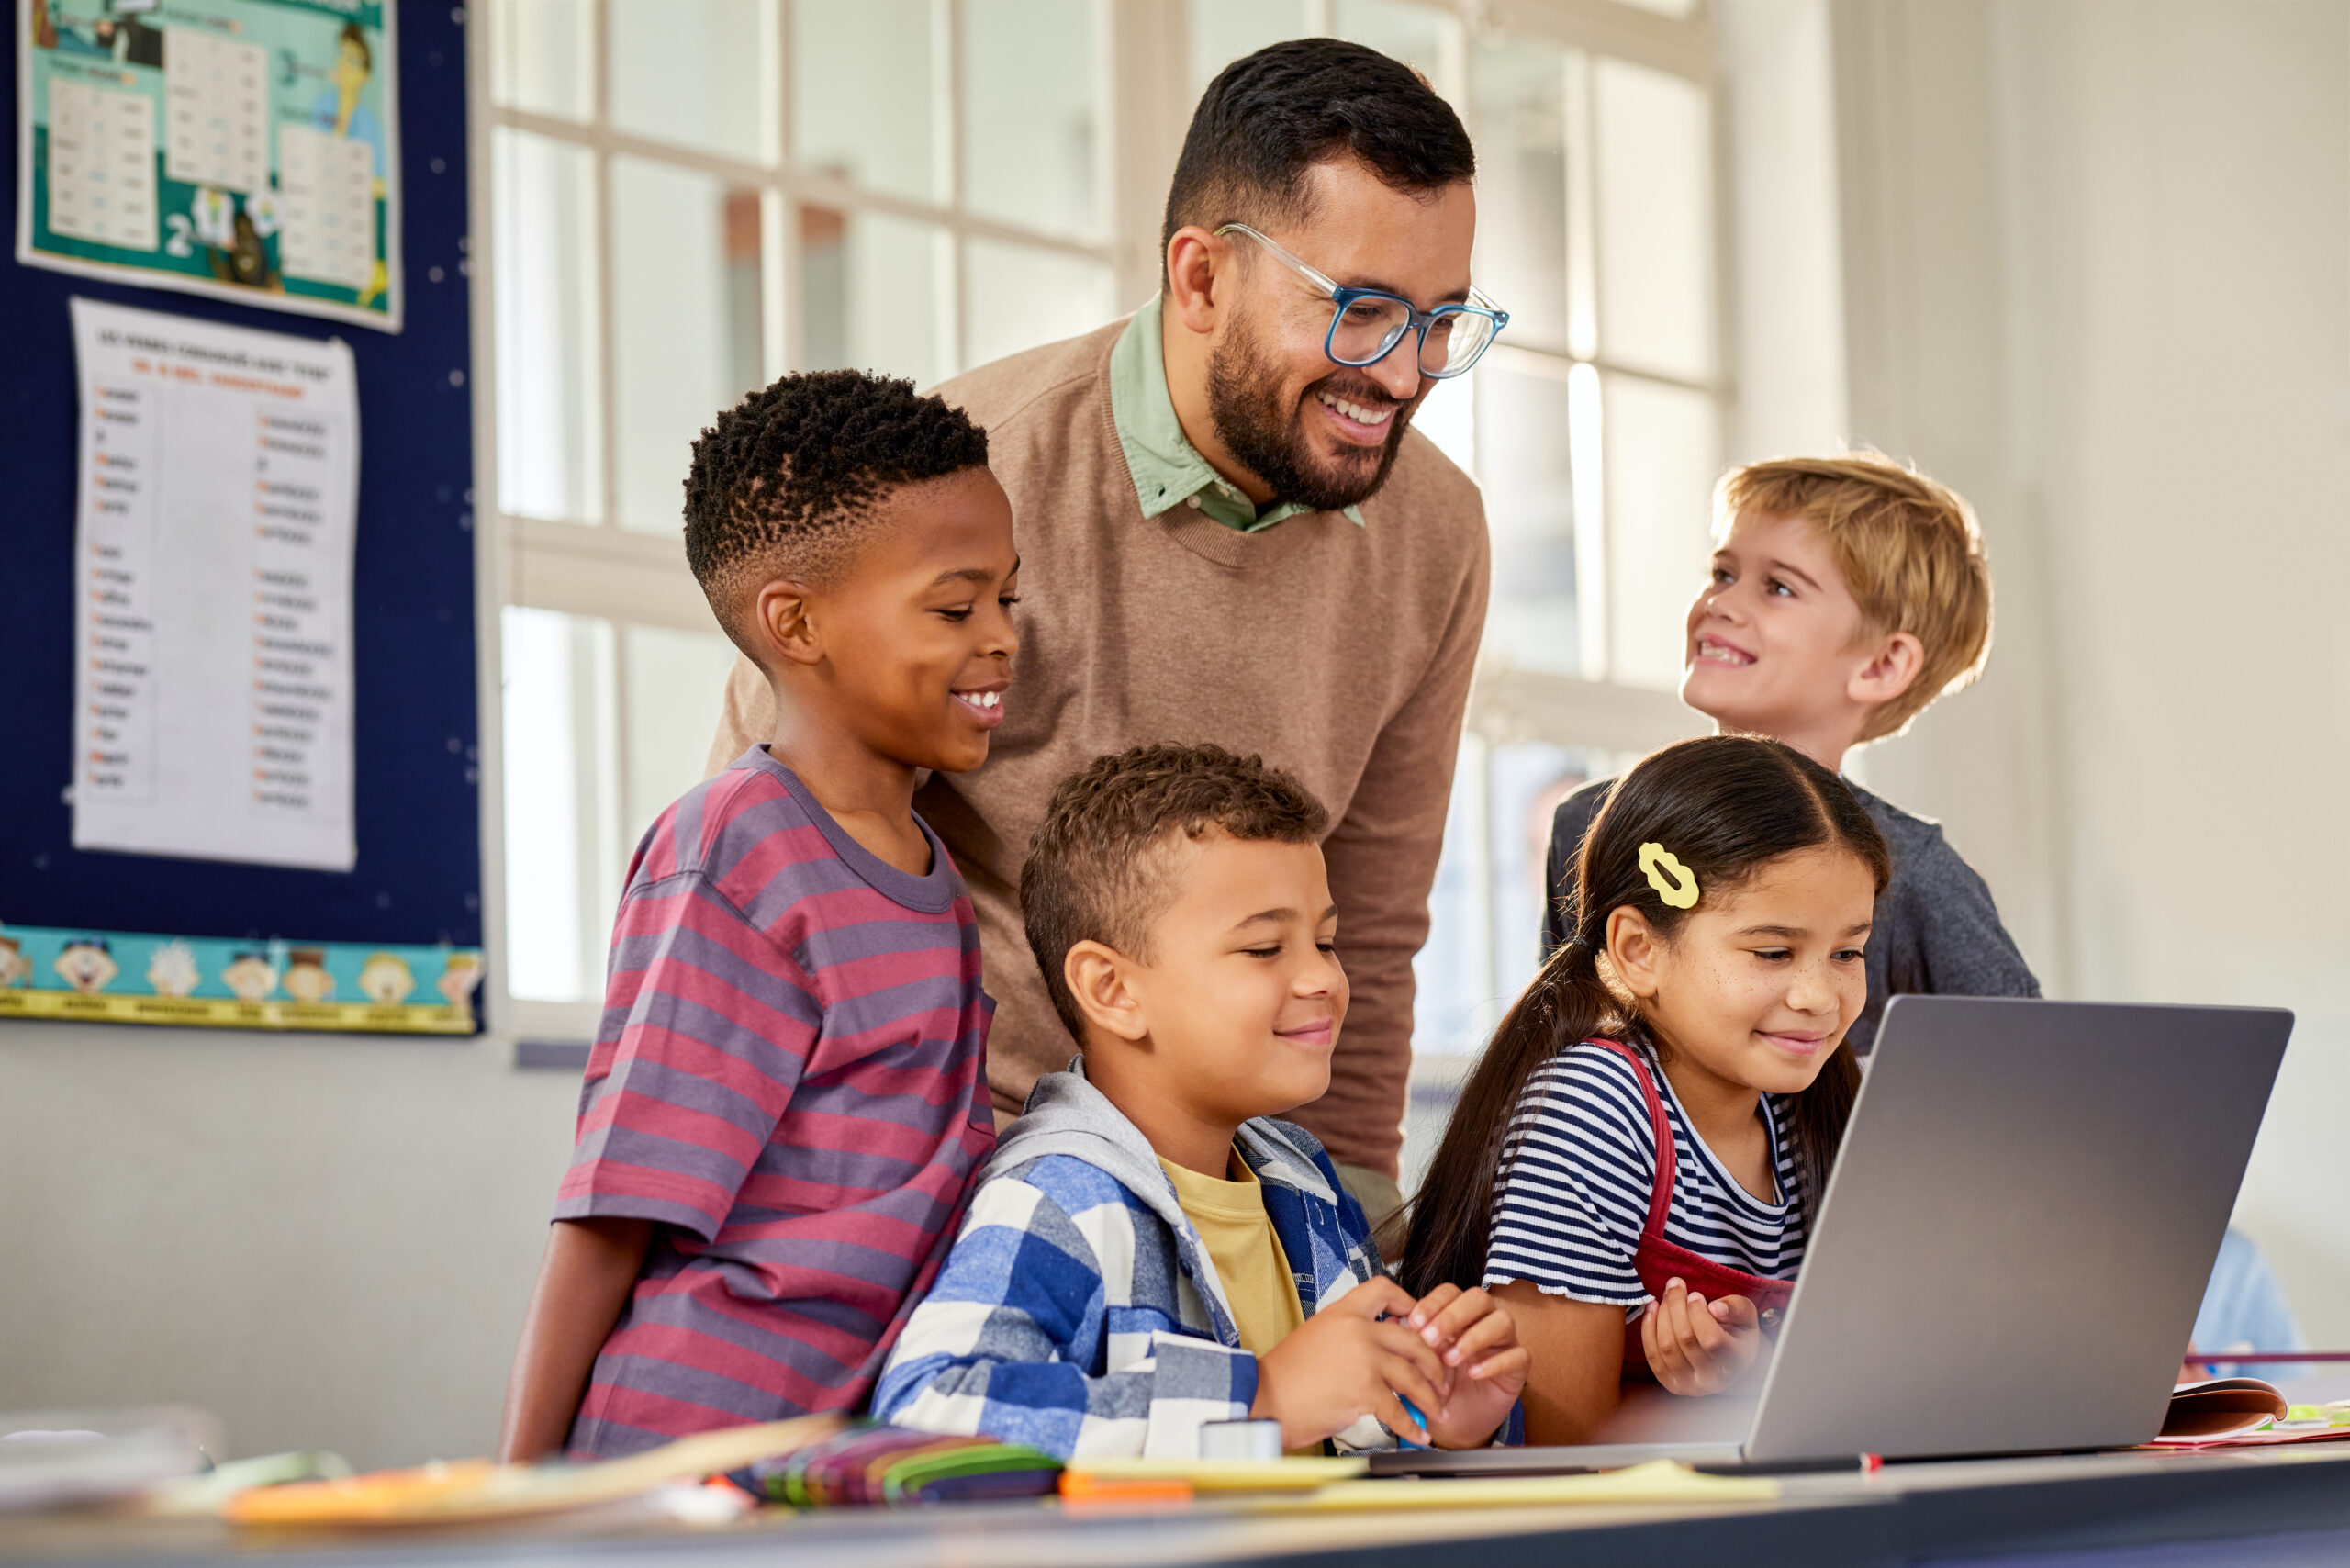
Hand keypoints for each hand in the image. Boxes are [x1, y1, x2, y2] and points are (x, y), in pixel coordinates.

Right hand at [1251, 1277, 1448, 1448]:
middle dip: (1435, 1363)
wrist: (1265, 1398)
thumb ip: (1350, 1335)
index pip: (1384, 1289)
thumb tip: (1381, 1348)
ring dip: (1430, 1398)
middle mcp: (1357, 1330)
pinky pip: (1399, 1409)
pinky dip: (1412, 1425)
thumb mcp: (1318, 1337)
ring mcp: (1363, 1358)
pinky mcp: (1363, 1390)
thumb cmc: (1286, 1375)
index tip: (1420, 1320)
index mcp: (1343, 1312)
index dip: (1409, 1302)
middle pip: (1414, 1339)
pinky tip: (1417, 1432)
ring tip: (1436, 1411)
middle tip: (1440, 1380)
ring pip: (1413, 1376)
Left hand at [1402, 1284, 1529, 1447]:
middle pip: (1478, 1298)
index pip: (1450, 1292)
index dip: (1433, 1303)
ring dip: (1474, 1337)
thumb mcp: (1419, 1361)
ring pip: (1503, 1320)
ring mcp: (1504, 1341)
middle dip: (1452, 1316)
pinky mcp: (1519, 1366)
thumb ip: (1408, 1338)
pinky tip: (1474, 1373)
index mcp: (1458, 1313)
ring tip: (1450, 1359)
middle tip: (1430, 1339)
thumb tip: (1391, 1317)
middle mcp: (1484, 1320)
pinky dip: (1495, 1362)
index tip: (1414, 1322)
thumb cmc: (1439, 1384)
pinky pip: (1518, 1355)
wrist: (1455, 1420)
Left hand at [1641, 1278, 1762, 1396]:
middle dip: (1676, 1306)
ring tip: (1665, 1294)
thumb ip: (1736, 1308)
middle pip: (1685, 1340)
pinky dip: (1648, 1328)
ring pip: (1667, 1346)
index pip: (1712, 1341)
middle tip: (1675, 1284)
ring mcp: (1690, 1386)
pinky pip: (1652, 1355)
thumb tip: (1715, 1308)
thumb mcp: (1745, 1314)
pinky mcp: (1671, 1384)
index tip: (1694, 1295)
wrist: (1727, 1356)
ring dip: (1662, 1314)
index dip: (1698, 1314)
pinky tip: (1653, 1308)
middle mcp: (1714, 1381)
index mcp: (1737, 1362)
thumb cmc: (1737, 1330)